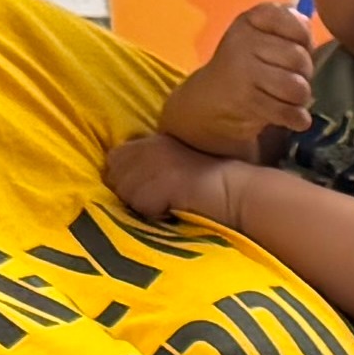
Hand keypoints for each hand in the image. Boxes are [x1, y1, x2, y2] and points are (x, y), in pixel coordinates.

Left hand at [104, 132, 236, 223]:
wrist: (239, 194)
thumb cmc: (211, 188)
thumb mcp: (176, 167)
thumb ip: (148, 167)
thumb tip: (117, 182)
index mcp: (153, 141)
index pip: (114, 158)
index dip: (123, 177)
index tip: (143, 190)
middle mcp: (150, 147)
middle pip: (114, 177)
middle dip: (128, 193)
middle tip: (156, 200)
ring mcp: (156, 163)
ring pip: (125, 193)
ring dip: (140, 205)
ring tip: (165, 206)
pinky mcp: (163, 181)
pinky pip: (141, 205)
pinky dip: (153, 213)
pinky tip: (172, 211)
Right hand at [168, 0, 314, 157]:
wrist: (210, 99)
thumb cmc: (249, 65)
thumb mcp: (266, 37)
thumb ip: (291, 27)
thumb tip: (309, 25)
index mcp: (252, 19)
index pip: (297, 25)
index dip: (305, 41)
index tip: (297, 49)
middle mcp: (243, 40)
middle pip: (300, 59)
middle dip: (304, 74)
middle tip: (292, 79)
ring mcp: (241, 69)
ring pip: (297, 87)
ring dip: (300, 98)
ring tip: (289, 98)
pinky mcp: (244, 99)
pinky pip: (287, 111)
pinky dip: (296, 118)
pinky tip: (294, 118)